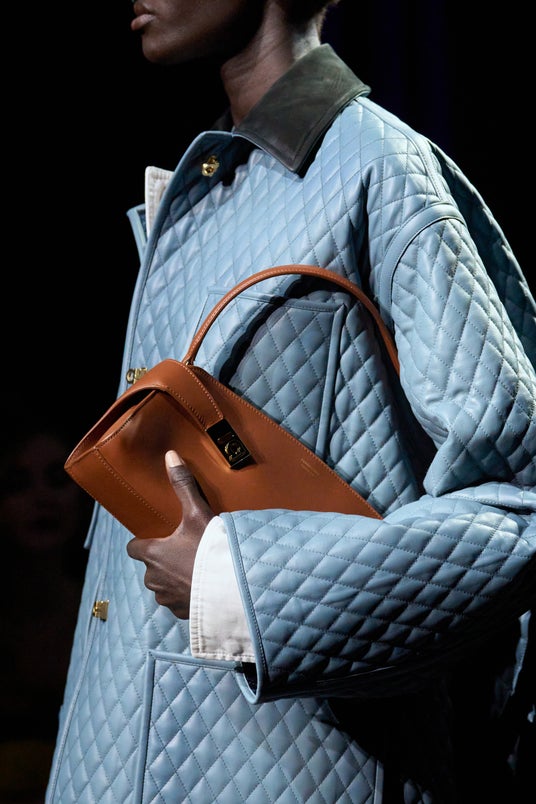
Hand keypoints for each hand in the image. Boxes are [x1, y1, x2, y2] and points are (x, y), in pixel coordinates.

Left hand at [126, 450, 214, 617]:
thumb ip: (183, 485)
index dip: (143, 542)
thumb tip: (170, 455)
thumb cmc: (210, 550)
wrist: (231, 588)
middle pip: (150, 567)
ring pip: (163, 586)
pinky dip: (187, 595)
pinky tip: (203, 586)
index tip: (156, 537)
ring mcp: (167, 598)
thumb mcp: (197, 513)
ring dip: (174, 579)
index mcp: (152, 554)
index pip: (134, 547)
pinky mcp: (181, 613)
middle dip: (162, 560)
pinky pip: (178, 602)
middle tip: (184, 550)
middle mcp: (153, 578)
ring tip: (195, 569)